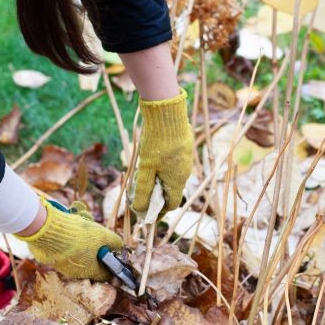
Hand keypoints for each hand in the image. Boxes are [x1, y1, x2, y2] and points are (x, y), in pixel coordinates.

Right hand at [16, 199, 122, 280]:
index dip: (110, 265)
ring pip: (77, 253)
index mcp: (89, 271)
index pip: (105, 274)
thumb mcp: (102, 235)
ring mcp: (61, 265)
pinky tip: (67, 226)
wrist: (46, 229)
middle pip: (90, 261)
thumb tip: (119, 245)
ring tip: (80, 222)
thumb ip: (114, 242)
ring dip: (81, 239)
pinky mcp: (50, 256)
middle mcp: (74, 272)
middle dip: (94, 246)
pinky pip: (63, 248)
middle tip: (94, 231)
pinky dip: (67, 238)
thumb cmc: (78, 235)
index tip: (112, 254)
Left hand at [131, 88, 193, 213]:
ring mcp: (185, 159)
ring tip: (143, 173)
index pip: (172, 204)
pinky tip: (151, 158)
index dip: (159, 211)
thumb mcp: (145, 169)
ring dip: (158, 179)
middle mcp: (185, 172)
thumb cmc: (157, 142)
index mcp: (178, 181)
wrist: (168, 113)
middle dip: (156, 194)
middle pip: (171, 190)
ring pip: (171, 176)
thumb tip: (139, 210)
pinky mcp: (183, 147)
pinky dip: (162, 167)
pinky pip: (173, 163)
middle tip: (140, 191)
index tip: (146, 211)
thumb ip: (143, 190)